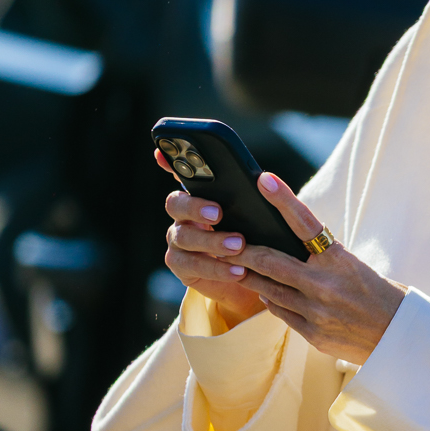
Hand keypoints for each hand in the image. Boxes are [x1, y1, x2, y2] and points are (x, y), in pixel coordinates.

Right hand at [157, 149, 263, 329]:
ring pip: (184, 236)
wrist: (253, 276)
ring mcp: (179, 240)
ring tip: (238, 245)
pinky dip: (217, 268)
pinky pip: (192, 265)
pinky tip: (238, 269)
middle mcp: (183, 215)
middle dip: (195, 206)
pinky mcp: (181, 266)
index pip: (180, 173)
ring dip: (212, 240)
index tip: (164, 154)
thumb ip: (253, 197)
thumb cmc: (254, 237)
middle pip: (175, 203)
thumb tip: (265, 179)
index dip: (169, 162)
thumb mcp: (257, 215)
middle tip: (218, 213)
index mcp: (199, 194)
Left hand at [211, 168, 404, 364]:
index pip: (305, 222)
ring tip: (232, 266)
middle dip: (242, 250)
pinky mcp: (312, 333)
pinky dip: (270, 299)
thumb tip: (285, 246)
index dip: (282, 199)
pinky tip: (264, 292)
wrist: (397, 335)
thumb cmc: (377, 293)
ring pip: (268, 289)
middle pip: (270, 261)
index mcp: (339, 259)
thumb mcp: (353, 266)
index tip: (263, 179)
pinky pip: (279, 312)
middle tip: (222, 241)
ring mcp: (316, 310)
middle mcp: (325, 283)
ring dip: (248, 276)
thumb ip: (321, 257)